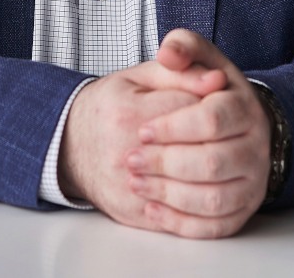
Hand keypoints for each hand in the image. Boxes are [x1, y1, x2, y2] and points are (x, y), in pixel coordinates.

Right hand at [58, 59, 225, 228]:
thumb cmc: (111, 105)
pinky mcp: (132, 214)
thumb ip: (181, 73)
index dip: (215, 108)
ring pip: (196, 194)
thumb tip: (219, 80)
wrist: (69, 143)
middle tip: (223, 134)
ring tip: (219, 159)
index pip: (195, 113)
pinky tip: (205, 185)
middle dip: (220, 144)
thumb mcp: (142, 77)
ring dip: (217, 179)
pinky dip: (202, 206)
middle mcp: (124, 155)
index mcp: (128, 114)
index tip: (218, 103)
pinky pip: (182, 220)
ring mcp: (128, 189)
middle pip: (200, 157)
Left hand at [126, 29, 270, 238]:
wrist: (232, 126)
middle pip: (212, 162)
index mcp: (245, 108)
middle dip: (165, 163)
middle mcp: (257, 148)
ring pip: (214, 199)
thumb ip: (184, 46)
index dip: (174, 127)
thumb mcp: (199, 59)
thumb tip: (168, 52)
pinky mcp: (242, 211)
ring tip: (136, 182)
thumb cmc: (207, 93)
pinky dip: (181, 223)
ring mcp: (252, 183)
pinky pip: (215, 227)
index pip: (212, 120)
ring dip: (169, 194)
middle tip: (131, 159)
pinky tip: (152, 208)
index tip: (143, 131)